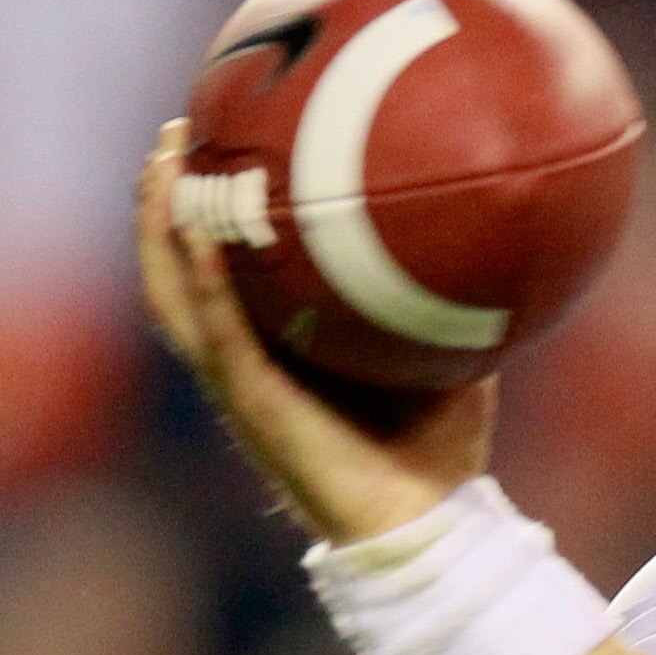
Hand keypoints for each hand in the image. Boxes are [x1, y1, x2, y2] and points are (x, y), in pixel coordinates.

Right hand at [134, 117, 491, 543]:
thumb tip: (495, 235)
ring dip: (159, 227)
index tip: (216, 136)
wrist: (431, 525)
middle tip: (173, 129)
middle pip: (175, 265)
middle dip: (163, 197)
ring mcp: (240, 382)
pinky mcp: (252, 405)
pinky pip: (219, 334)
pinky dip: (204, 282)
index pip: (220, 264)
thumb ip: (451, 299)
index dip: (204, 205)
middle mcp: (244, 357)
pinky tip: (200, 233)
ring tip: (161, 163)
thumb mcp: (448, 353)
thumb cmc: (438, 447)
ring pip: (172, 293)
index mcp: (275, 345)